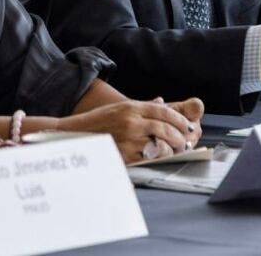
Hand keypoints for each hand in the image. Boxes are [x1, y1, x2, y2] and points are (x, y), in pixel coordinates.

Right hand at [58, 100, 198, 163]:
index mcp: (131, 107)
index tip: (187, 126)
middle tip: (185, 141)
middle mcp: (131, 121)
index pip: (163, 111)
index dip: (179, 119)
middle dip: (179, 136)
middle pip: (165, 127)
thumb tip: (161, 102)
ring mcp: (127, 138)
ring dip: (171, 148)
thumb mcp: (119, 108)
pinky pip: (147, 157)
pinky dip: (157, 158)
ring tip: (176, 151)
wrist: (73, 135)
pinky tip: (161, 158)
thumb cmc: (97, 123)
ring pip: (159, 143)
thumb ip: (142, 107)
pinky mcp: (123, 154)